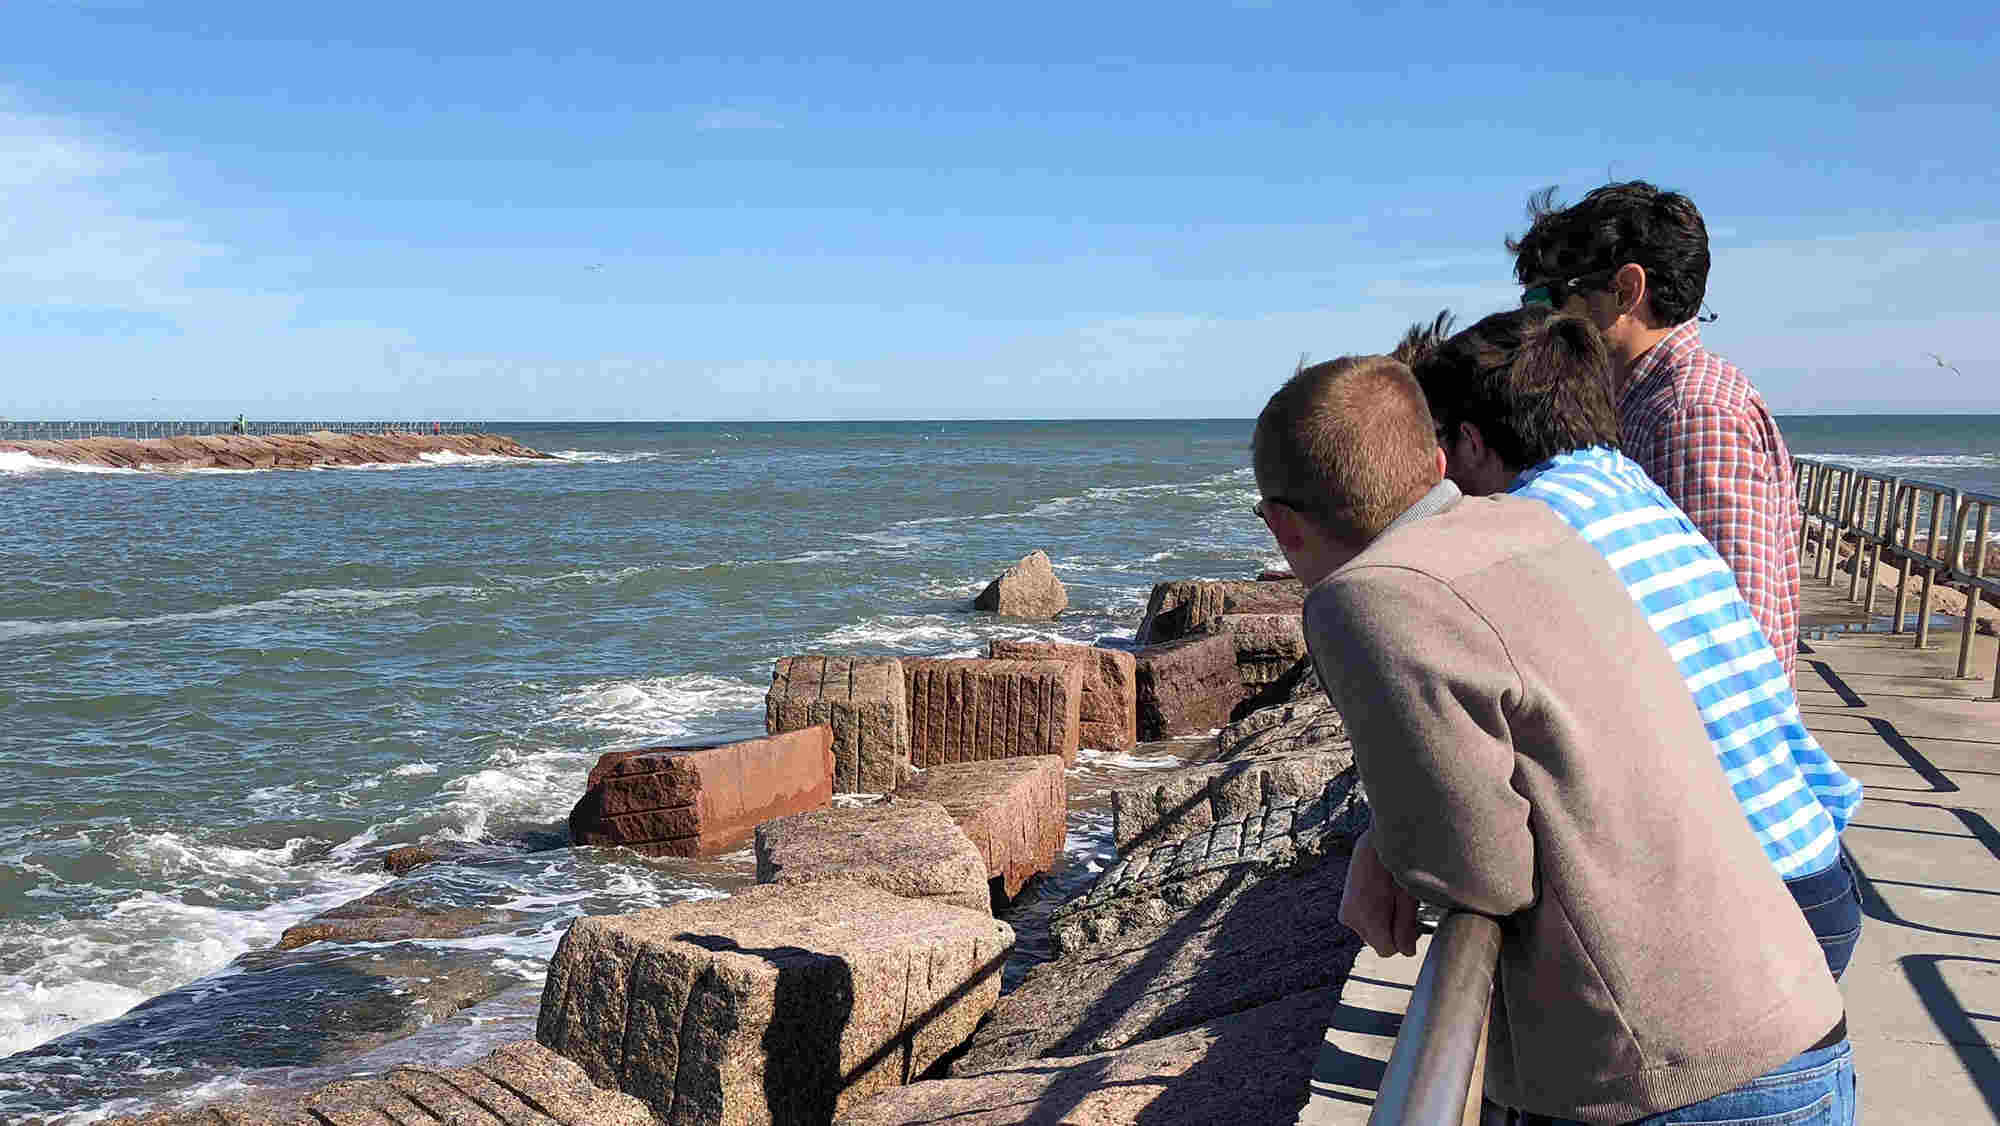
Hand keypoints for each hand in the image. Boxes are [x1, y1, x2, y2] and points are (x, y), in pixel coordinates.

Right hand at [1340, 829, 1421, 956]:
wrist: (1379, 837)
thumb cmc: (1399, 864)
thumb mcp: (1408, 897)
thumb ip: (1406, 928)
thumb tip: (1408, 953)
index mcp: (1368, 916)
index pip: (1387, 950)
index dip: (1403, 941)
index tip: (1414, 925)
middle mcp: (1351, 917)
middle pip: (1378, 942)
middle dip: (1392, 930)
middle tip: (1404, 905)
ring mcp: (1345, 911)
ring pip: (1370, 932)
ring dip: (1383, 922)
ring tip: (1393, 896)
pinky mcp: (1345, 905)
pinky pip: (1363, 921)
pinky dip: (1374, 914)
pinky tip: (1382, 895)